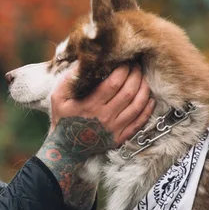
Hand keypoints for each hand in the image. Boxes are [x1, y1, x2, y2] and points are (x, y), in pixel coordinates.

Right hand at [36, 64, 154, 209]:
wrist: (65, 148)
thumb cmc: (62, 119)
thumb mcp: (58, 97)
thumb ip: (69, 78)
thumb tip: (84, 61)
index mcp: (91, 104)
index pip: (114, 83)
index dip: (123, 69)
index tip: (125, 61)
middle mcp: (105, 116)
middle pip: (128, 91)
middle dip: (136, 75)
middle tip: (137, 66)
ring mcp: (115, 128)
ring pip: (137, 105)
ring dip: (144, 89)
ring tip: (143, 78)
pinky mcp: (120, 137)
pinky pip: (139, 122)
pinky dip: (147, 110)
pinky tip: (150, 99)